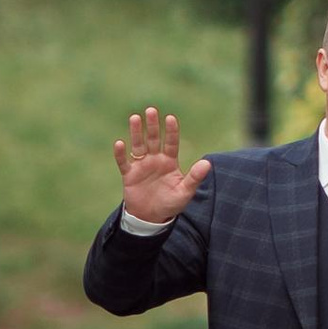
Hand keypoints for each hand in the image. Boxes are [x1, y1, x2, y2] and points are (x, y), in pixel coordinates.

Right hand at [115, 110, 211, 227]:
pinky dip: (121, 154)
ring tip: (134, 118)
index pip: (171, 143)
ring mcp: (141, 166)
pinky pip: (124, 162)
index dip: (171, 131)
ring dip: (136, 133)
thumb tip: (208, 163)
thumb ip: (194, 177)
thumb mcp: (184, 192)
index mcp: (169, 162)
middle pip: (153, 139)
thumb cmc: (170, 203)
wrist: (151, 218)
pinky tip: (119, 143)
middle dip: (152, 126)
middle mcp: (155, 160)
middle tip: (151, 110)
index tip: (170, 118)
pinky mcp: (129, 175)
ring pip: (138, 146)